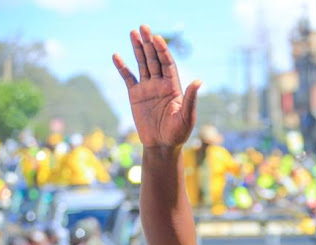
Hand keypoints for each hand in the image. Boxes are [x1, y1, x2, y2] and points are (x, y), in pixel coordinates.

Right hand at [112, 25, 200, 148]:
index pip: (168, 64)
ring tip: (133, 33)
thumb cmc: (178, 133)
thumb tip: (198, 81)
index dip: (163, 50)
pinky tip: (117, 56)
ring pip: (142, 64)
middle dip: (149, 43)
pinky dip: (122, 67)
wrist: (162, 146)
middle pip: (154, 59)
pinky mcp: (135, 96)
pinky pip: (128, 78)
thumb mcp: (187, 117)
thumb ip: (190, 99)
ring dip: (138, 49)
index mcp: (174, 87)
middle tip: (143, 27)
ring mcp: (148, 89)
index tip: (157, 38)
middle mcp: (161, 84)